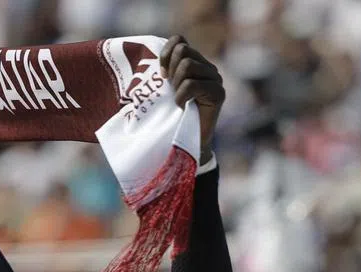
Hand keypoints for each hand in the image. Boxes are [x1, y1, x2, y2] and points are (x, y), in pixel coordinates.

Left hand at [160, 35, 223, 163]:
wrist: (186, 141)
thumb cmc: (171, 116)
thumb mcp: (164, 89)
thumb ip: (164, 70)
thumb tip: (142, 58)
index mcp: (196, 62)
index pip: (179, 40)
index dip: (166, 54)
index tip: (162, 75)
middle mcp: (208, 68)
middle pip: (183, 51)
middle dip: (171, 71)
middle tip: (172, 90)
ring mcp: (215, 79)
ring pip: (187, 65)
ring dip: (176, 84)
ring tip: (178, 99)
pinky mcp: (218, 93)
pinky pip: (193, 84)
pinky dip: (182, 96)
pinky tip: (182, 106)